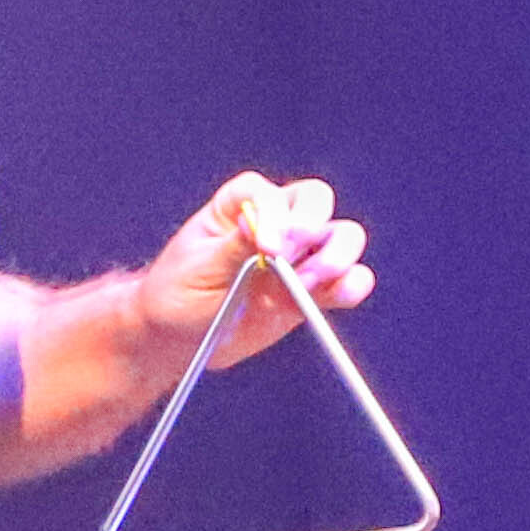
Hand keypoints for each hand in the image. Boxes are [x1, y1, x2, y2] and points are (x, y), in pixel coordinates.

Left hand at [142, 172, 371, 370]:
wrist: (180, 336)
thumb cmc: (177, 292)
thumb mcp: (196, 268)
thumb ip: (231, 247)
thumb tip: (259, 224)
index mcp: (240, 204)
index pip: (268, 194)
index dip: (274, 214)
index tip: (266, 246)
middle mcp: (277, 222)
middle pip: (316, 201)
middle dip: (312, 223)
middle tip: (292, 253)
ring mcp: (299, 256)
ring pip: (342, 236)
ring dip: (336, 254)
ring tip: (308, 281)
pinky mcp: (313, 291)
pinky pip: (348, 281)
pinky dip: (352, 285)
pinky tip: (337, 294)